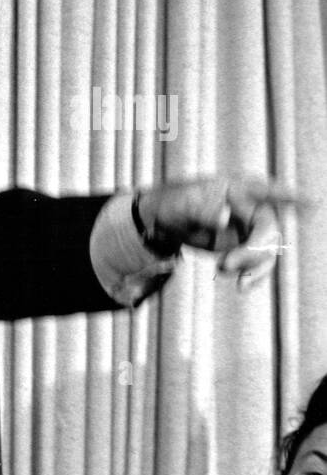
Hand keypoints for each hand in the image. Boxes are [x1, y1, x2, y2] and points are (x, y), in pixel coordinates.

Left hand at [136, 177, 298, 285]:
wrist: (164, 222)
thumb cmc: (175, 204)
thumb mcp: (183, 206)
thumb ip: (204, 211)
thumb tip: (223, 219)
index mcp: (237, 189)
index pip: (265, 190)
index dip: (288, 196)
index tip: (311, 202)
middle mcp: (250, 208)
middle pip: (269, 229)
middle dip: (254, 251)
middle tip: (226, 264)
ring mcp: (249, 229)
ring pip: (268, 250)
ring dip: (252, 266)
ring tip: (223, 270)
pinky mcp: (245, 247)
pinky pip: (259, 264)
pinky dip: (252, 275)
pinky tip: (241, 285)